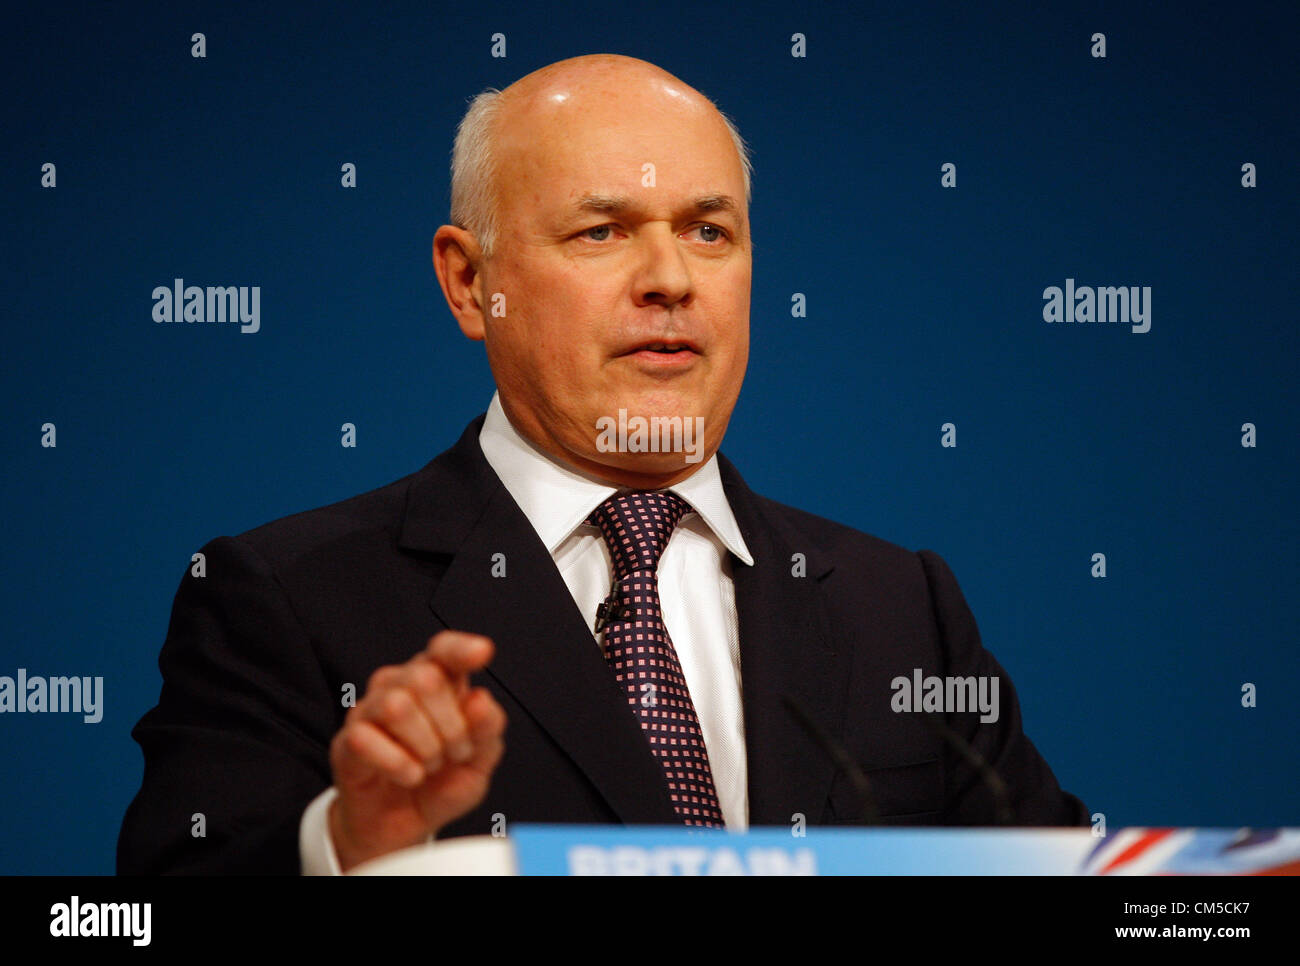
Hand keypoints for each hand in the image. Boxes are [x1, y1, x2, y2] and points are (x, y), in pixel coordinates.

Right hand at [327, 630, 505, 871]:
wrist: (403, 827)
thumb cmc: (440, 784)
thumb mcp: (478, 763)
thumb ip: (488, 730)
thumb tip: (480, 699)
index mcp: (437, 680)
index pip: (444, 650)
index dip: (461, 649)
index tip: (483, 653)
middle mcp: (399, 686)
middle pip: (426, 678)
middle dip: (452, 726)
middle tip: (454, 754)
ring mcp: (369, 710)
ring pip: (396, 705)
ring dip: (425, 746)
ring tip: (430, 766)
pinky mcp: (347, 740)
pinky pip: (367, 739)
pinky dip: (398, 764)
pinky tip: (410, 776)